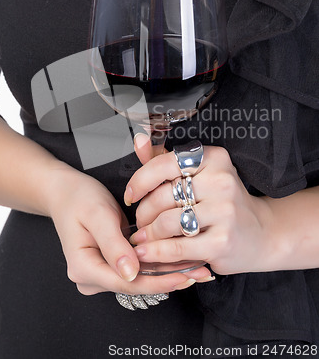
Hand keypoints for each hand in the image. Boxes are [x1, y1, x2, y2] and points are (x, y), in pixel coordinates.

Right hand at [46, 164, 211, 295]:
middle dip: (170, 277)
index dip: (159, 281)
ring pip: (140, 278)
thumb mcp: (97, 215)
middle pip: (136, 283)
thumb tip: (131, 272)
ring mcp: (100, 273)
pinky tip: (181, 260)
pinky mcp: (110, 265)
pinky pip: (137, 268)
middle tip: (202, 272)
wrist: (65, 192)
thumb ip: (113, 245)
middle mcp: (91, 277)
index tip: (186, 275)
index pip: (127, 283)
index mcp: (83, 268)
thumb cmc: (78, 198)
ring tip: (198, 267)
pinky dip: (158, 262)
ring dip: (168, 271)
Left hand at [126, 141, 272, 274]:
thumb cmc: (222, 203)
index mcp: (214, 158)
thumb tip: (138, 141)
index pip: (164, 164)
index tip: (131, 195)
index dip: (140, 181)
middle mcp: (221, 181)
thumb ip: (164, 161)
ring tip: (143, 238)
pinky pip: (177, 247)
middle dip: (143, 212)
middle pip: (162, 196)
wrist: (262, 233)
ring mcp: (224, 211)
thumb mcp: (198, 176)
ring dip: (147, 234)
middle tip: (140, 223)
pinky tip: (146, 252)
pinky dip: (156, 252)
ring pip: (166, 222)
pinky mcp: (223, 241)